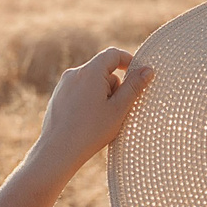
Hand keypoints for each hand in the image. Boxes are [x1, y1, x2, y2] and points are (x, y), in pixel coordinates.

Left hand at [33, 48, 151, 170]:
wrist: (58, 151)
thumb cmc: (91, 131)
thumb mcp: (119, 109)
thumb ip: (134, 87)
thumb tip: (148, 69)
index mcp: (90, 72)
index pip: (113, 54)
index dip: (129, 61)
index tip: (138, 77)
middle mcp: (74, 73)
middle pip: (102, 70)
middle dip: (114, 86)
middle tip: (117, 109)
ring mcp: (63, 85)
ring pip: (91, 82)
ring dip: (101, 95)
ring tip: (101, 119)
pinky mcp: (57, 97)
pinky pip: (79, 91)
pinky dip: (88, 101)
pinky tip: (87, 122)